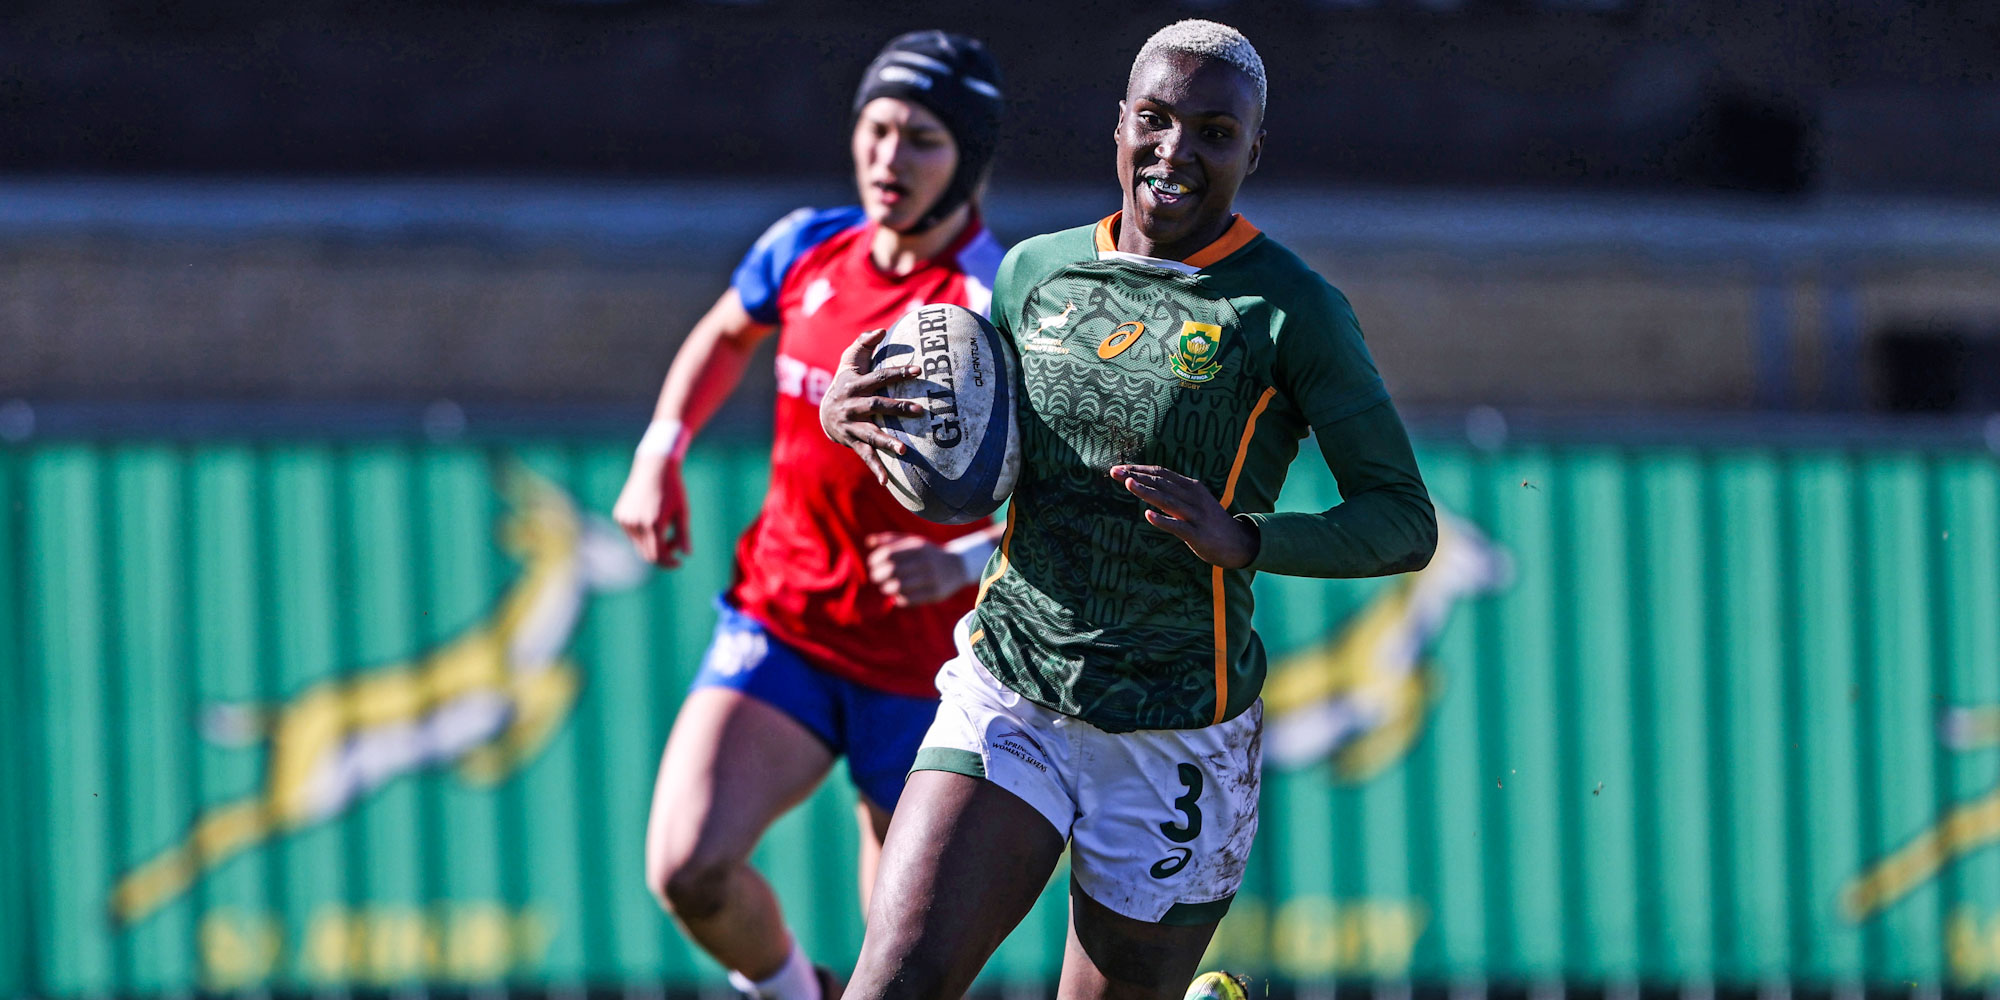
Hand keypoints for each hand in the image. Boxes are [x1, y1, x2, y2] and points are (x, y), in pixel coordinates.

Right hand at [613, 452, 690, 567]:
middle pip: (647, 555)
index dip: (669, 563)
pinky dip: (643, 534)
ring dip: (652, 544)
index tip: (679, 562)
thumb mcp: (682, 512)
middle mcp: (637, 524)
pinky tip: (651, 517)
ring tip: (666, 527)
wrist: (654, 467)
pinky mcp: (619, 516)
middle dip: (662, 555)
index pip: (659, 556)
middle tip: (674, 545)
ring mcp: (625, 520)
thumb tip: (687, 555)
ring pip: (639, 546)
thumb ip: (683, 535)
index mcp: (654, 524)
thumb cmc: (673, 489)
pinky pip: (632, 534)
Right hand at [820, 328, 925, 483]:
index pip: (879, 377)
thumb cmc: (845, 381)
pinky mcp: (852, 443)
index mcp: (854, 385)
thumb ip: (864, 343)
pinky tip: (887, 482)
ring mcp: (851, 427)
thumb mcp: (849, 360)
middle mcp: (851, 407)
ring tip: (904, 450)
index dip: (898, 372)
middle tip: (921, 411)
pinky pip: (865, 456)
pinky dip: (876, 469)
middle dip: (898, 408)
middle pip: (877, 406)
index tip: (919, 370)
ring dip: (887, 442)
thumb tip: (882, 330)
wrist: (824, 413)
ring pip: (870, 434)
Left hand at [866, 532, 974, 606]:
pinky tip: (897, 597)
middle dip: (878, 576)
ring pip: (900, 586)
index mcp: (917, 546)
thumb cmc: (927, 554)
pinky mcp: (935, 593)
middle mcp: (925, 561)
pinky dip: (899, 600)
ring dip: (887, 589)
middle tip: (876, 578)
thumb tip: (868, 542)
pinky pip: (910, 600)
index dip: (875, 560)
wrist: (958, 566)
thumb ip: (890, 540)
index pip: (888, 553)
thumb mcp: (912, 541)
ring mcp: (931, 578)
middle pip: (892, 570)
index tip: (872, 564)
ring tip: (886, 588)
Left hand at [1111, 464, 1258, 568]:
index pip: (1161, 473)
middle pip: (1161, 483)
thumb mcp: (1194, 500)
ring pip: (1167, 501)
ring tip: (1129, 485)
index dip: (1140, 469)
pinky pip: (1177, 526)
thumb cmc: (1209, 521)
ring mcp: (1195, 515)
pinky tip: (1148, 516)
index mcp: (1191, 486)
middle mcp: (1193, 497)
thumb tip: (1149, 482)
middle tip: (1115, 472)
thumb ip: (1174, 491)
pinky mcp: (1197, 534)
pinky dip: (1163, 520)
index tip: (1119, 468)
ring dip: (1147, 492)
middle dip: (1136, 476)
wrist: (1237, 543)